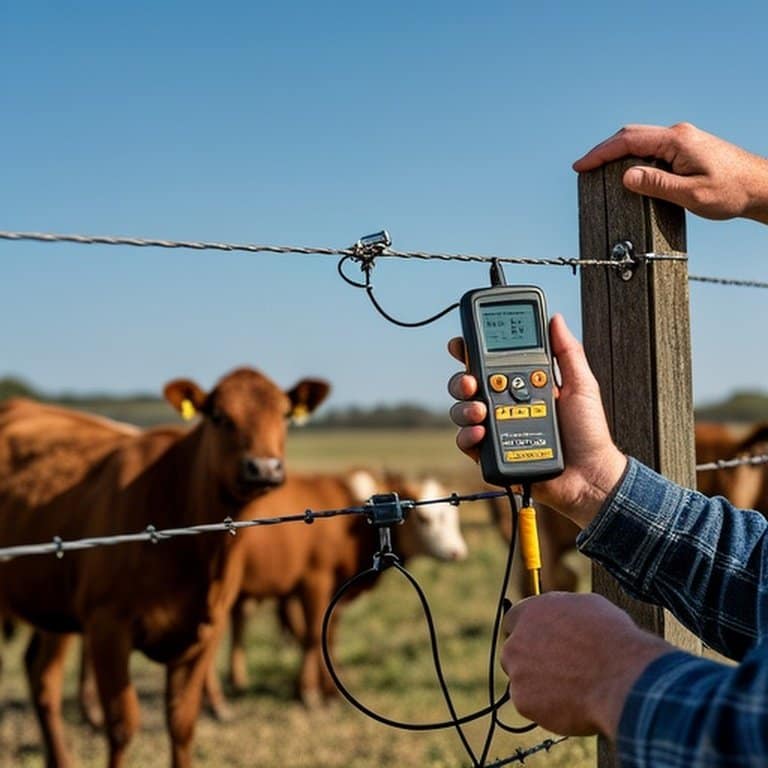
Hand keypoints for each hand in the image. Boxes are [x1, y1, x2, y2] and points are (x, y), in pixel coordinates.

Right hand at [448, 314, 626, 527]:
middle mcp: (504, 405)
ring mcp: (496, 430)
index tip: (462, 344)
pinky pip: (467, 443)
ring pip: (462, 411)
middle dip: (461, 379)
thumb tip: (556, 319)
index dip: (471, 353)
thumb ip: (567, 352)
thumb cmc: (589, 433)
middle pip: (468, 386)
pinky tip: (479, 432)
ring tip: (481, 410)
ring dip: (463, 407)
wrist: (590, 475)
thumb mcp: (582, 385)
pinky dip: (467, 436)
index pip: (490, 365)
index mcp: (523, 385)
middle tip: (469, 381)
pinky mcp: (492, 455)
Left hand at [501, 592, 671, 736]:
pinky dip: (547, 707)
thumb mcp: (588, 606)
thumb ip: (563, 611)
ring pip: (523, 680)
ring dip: (540, 684)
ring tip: (573, 688)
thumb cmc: (613, 640)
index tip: (542, 642)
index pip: (514, 620)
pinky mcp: (523, 701)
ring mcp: (518, 673)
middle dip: (532, 660)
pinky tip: (572, 704)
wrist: (623, 678)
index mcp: (531, 612)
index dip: (530, 632)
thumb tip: (562, 615)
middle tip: (560, 669)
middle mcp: (517, 640)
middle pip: (515, 652)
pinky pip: (532, 705)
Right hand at [573, 122, 767, 223]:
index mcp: (677, 141)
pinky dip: (632, 157)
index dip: (601, 153)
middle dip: (604, 151)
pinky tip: (626, 171)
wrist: (760, 186)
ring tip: (599, 170)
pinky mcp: (685, 149)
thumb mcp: (691, 194)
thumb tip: (625, 177)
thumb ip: (657, 185)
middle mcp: (678, 135)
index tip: (581, 166)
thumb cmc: (731, 191)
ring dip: (618, 153)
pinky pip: (651, 148)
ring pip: (640, 141)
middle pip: (631, 136)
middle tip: (584, 168)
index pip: (628, 141)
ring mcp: (682, 140)